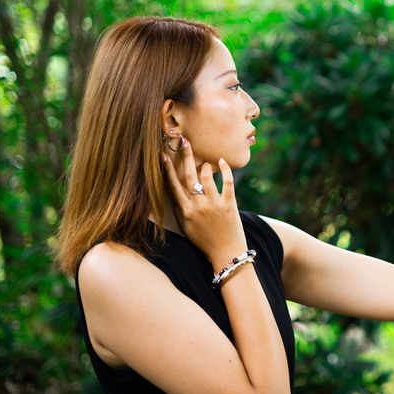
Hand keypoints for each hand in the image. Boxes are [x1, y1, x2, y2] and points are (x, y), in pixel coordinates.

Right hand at [162, 140, 246, 262]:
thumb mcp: (186, 228)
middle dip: (185, 156)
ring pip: (206, 176)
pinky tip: (221, 162)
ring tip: (206, 162)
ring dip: (205, 165)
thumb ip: (180, 210)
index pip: (173, 186)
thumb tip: (174, 193)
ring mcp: (214, 204)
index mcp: (186, 211)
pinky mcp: (229, 203)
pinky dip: (225, 169)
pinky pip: (227, 181)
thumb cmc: (205, 241)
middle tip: (184, 141)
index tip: (164, 154)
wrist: (226, 252)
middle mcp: (198, 206)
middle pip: (189, 175)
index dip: (168, 169)